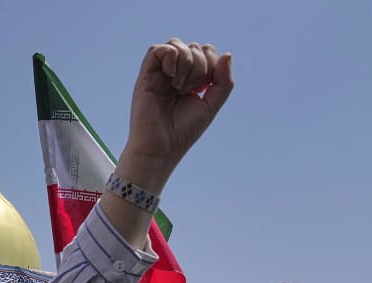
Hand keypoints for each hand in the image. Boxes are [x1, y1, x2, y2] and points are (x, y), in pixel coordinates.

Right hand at [118, 39, 233, 193]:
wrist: (161, 148)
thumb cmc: (182, 131)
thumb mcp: (211, 104)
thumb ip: (223, 81)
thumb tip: (227, 54)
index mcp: (188, 80)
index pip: (204, 52)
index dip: (211, 62)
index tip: (204, 88)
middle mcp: (172, 75)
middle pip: (192, 47)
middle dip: (200, 64)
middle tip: (191, 89)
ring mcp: (158, 75)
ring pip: (175, 44)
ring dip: (186, 61)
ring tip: (180, 86)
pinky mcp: (145, 77)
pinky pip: (156, 50)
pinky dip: (170, 57)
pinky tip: (172, 77)